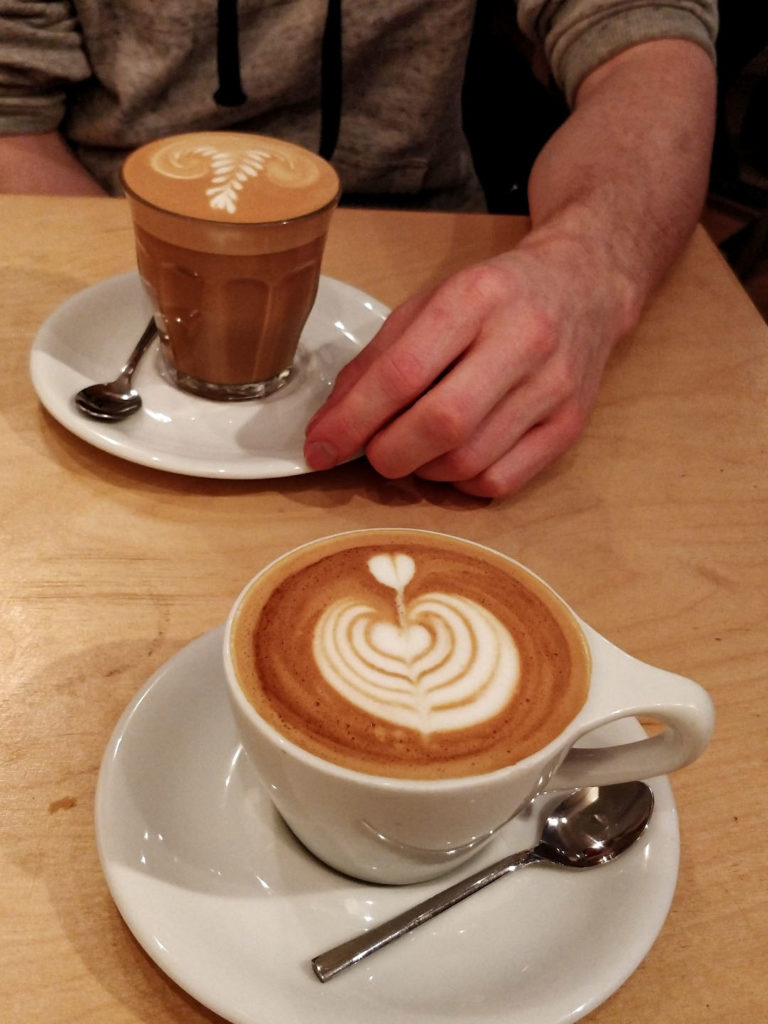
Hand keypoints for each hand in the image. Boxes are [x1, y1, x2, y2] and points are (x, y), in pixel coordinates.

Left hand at [304, 236, 627, 497]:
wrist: (584, 287)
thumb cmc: (493, 298)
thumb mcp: (428, 306)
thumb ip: (376, 362)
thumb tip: (330, 428)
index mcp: (475, 298)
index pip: (402, 373)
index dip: (352, 420)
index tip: (319, 448)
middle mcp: (523, 340)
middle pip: (441, 425)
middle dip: (388, 454)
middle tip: (373, 453)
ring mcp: (553, 387)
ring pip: (469, 461)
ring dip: (423, 470)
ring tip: (415, 449)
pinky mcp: (570, 425)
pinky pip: (500, 481)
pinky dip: (461, 483)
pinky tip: (453, 458)